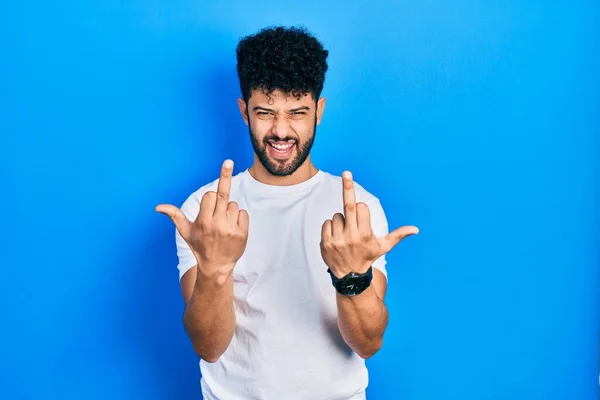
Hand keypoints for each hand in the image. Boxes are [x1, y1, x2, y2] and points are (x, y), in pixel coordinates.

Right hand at [156, 159, 248, 277]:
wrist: (216, 266)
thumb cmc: (200, 246)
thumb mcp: (186, 231)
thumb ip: (174, 216)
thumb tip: (157, 207)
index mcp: (203, 221)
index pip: (209, 196)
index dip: (209, 197)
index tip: (210, 197)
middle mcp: (217, 224)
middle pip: (222, 195)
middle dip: (224, 176)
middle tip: (227, 160)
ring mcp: (231, 229)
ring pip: (233, 204)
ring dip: (229, 210)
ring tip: (223, 224)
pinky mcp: (242, 233)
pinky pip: (243, 213)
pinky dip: (239, 217)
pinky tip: (232, 227)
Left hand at [320, 171, 418, 277]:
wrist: (349, 277)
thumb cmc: (368, 257)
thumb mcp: (384, 247)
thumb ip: (398, 235)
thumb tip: (416, 229)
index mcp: (366, 235)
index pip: (362, 208)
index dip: (362, 209)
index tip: (362, 216)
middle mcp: (352, 237)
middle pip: (349, 206)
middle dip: (348, 187)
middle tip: (347, 172)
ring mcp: (337, 240)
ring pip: (337, 216)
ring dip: (341, 221)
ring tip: (346, 234)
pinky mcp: (325, 243)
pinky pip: (327, 223)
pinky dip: (331, 226)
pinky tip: (336, 236)